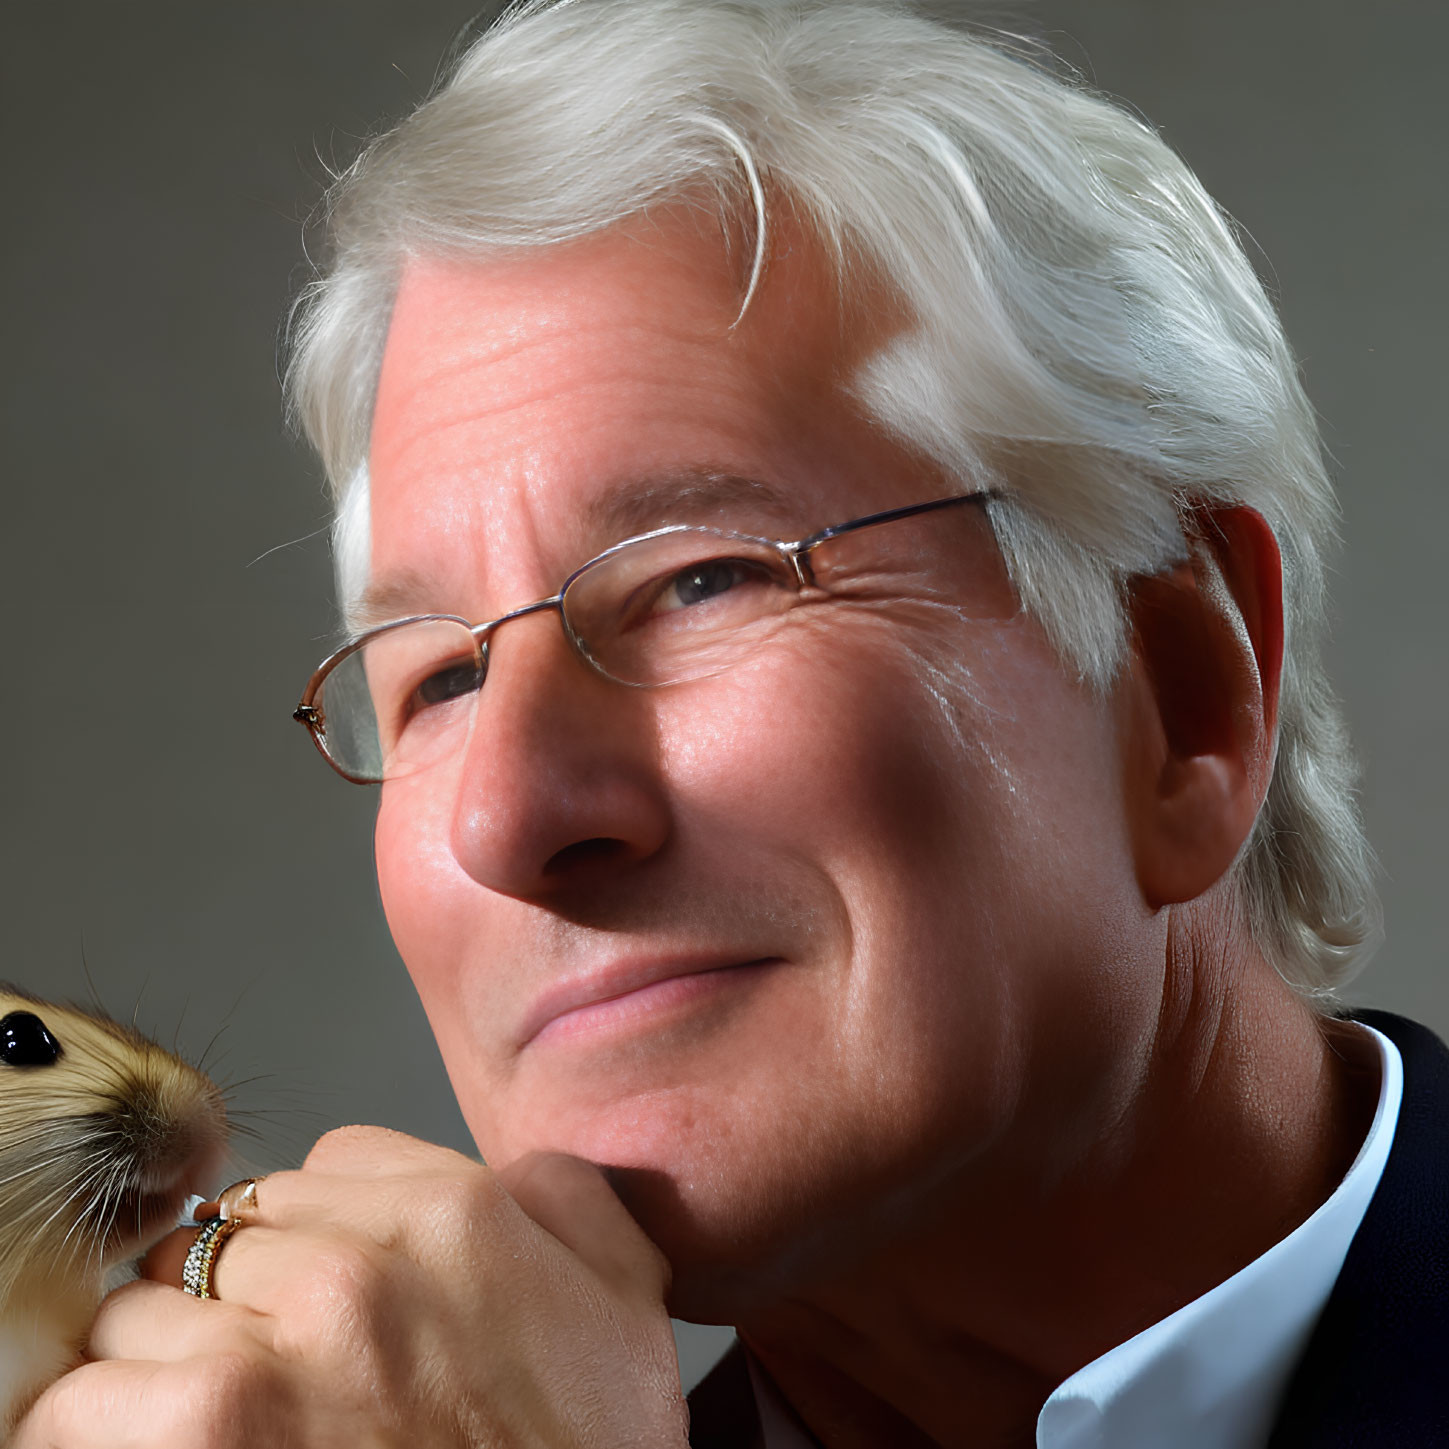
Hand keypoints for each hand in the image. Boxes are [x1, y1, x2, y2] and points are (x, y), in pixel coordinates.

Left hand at [12, 1128, 689, 1447]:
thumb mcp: (623, 1292)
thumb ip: (563, 1192)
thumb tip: (502, 1169)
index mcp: (453, 1214)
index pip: (320, 1166)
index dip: (318, 1233)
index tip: (325, 1290)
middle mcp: (357, 1266)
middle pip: (221, 1234)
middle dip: (237, 1295)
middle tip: (276, 1369)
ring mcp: (269, 1354)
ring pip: (138, 1305)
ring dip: (158, 1360)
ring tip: (213, 1423)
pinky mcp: (202, 1438)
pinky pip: (73, 1403)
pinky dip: (94, 1426)